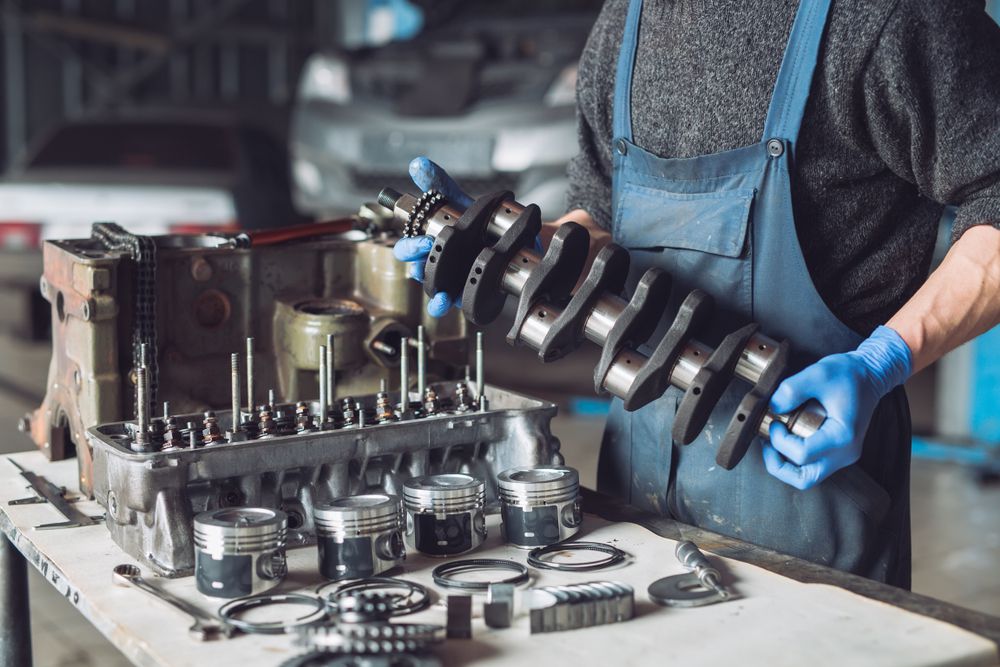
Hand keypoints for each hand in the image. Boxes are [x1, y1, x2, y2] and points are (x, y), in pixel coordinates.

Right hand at [393, 157, 471, 316]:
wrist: (516, 239)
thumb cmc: (481, 222)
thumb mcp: (460, 201)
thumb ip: (439, 184)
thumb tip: (418, 164)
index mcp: (429, 244)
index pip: (409, 249)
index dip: (411, 247)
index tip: (424, 241)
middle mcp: (437, 266)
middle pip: (419, 272)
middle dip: (421, 270)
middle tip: (428, 263)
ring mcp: (452, 283)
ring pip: (436, 294)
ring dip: (436, 297)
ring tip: (442, 298)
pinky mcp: (471, 296)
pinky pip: (460, 305)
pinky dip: (455, 305)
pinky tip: (454, 304)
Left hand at [762, 326, 912, 489]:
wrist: (871, 374)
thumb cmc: (848, 373)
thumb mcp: (818, 373)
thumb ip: (792, 390)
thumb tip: (772, 408)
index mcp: (843, 436)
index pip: (802, 455)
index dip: (779, 441)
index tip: (773, 421)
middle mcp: (846, 453)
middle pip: (805, 479)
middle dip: (778, 465)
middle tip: (766, 443)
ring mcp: (843, 456)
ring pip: (807, 477)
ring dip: (785, 464)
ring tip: (773, 440)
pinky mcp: (838, 453)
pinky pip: (812, 466)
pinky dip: (794, 458)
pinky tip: (785, 438)